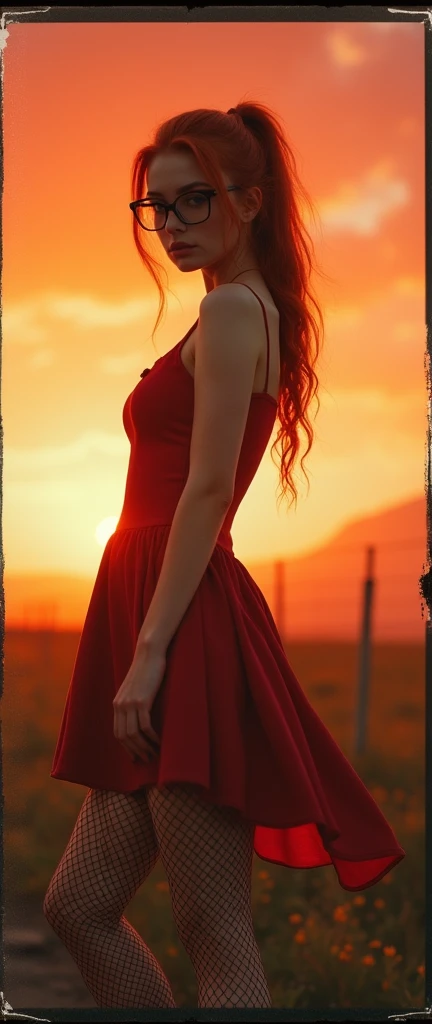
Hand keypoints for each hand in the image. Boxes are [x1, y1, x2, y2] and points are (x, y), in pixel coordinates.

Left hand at [113, 645, 165, 763]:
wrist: (149, 654)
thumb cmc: (146, 670)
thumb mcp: (135, 689)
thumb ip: (133, 703)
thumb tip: (139, 718)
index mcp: (117, 704)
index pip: (118, 733)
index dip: (126, 748)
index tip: (136, 756)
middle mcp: (120, 706)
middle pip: (124, 737)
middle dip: (135, 751)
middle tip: (147, 759)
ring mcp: (130, 704)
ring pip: (133, 735)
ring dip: (144, 747)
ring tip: (154, 753)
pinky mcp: (142, 701)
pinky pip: (144, 726)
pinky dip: (151, 737)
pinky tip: (159, 741)